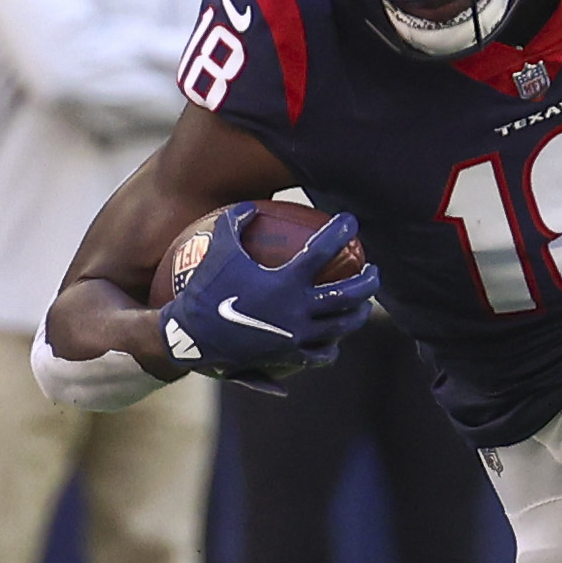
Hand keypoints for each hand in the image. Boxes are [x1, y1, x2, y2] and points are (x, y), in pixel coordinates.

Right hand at [160, 206, 377, 379]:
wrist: (188, 338)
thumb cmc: (202, 290)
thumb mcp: (216, 250)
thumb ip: (234, 224)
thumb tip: (249, 207)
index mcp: (285, 281)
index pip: (324, 250)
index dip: (340, 231)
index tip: (351, 221)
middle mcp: (298, 309)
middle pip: (349, 293)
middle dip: (369, 280)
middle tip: (373, 269)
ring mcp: (298, 335)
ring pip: (344, 324)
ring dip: (359, 312)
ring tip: (363, 304)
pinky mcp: (290, 356)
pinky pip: (322, 353)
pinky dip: (332, 346)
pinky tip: (334, 340)